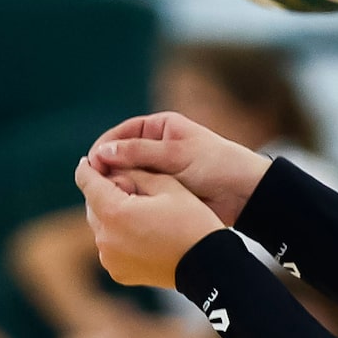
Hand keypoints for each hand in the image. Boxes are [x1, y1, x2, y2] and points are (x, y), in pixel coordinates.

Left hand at [73, 162, 224, 290]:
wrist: (208, 266)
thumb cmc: (191, 221)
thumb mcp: (166, 184)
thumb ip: (133, 171)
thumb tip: (111, 168)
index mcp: (115, 212)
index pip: (87, 182)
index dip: (88, 167)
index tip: (90, 160)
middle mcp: (105, 238)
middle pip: (92, 205)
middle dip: (104, 192)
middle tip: (129, 186)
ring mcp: (109, 258)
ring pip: (100, 226)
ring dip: (111, 214)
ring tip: (138, 211)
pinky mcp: (117, 272)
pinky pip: (110, 246)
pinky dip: (118, 235)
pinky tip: (141, 231)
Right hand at [86, 114, 273, 227]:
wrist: (244, 193)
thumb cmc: (216, 165)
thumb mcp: (176, 155)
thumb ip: (139, 152)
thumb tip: (102, 153)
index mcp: (159, 128)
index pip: (121, 133)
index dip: (105, 147)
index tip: (92, 163)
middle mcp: (155, 147)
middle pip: (120, 156)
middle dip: (108, 169)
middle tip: (94, 184)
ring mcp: (157, 171)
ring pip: (128, 177)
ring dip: (117, 186)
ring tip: (104, 198)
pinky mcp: (162, 192)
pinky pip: (139, 194)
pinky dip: (129, 200)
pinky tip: (121, 209)